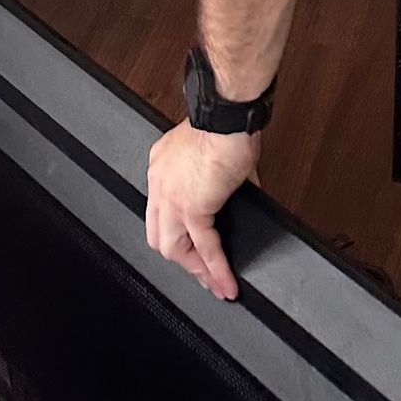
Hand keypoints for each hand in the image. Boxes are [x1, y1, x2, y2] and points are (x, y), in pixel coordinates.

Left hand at [146, 118, 260, 299]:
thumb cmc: (225, 122)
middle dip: (183, 258)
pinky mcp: (192, 208)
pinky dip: (217, 269)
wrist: (227, 115)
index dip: (177, 232)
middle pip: (160, 235)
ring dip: (197, 270)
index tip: (193, 247)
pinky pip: (204, 248)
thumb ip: (221, 176)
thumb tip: (241, 190)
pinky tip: (227, 282)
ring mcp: (172, 197)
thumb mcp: (216, 150)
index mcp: (162, 166)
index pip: (161, 211)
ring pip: (174, 249)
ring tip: (216, 285)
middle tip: (203, 274)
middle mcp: (159, 182)